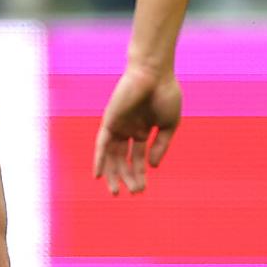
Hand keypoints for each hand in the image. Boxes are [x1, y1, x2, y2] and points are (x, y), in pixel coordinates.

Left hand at [93, 64, 182, 194]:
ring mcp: (118, 125)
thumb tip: (152, 167)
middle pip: (124, 159)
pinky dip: (99, 159)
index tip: (142, 189)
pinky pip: (101, 144)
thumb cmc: (165, 93)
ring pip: (112, 155)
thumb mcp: (168, 124)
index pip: (139, 157)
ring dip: (114, 173)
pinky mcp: (109, 121)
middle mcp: (128, 129)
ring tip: (116, 191)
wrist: (154, 73)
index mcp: (143, 129)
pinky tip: (99, 175)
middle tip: (133, 193)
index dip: (140, 173)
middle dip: (128, 176)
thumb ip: (160, 145)